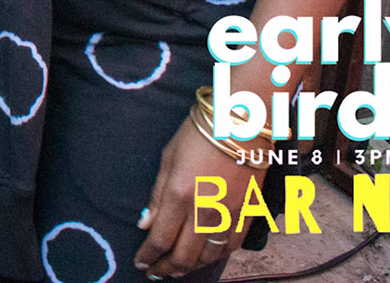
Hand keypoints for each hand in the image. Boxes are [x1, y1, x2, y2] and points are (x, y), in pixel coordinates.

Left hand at [134, 116, 266, 277]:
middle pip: (184, 256)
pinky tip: (205, 256)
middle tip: (156, 272)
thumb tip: (145, 226)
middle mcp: (205, 212)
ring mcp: (229, 216)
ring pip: (208, 257)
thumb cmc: (199, 134)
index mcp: (180, 196)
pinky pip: (231, 247)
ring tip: (177, 268)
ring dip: (190, 267)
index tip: (141, 263)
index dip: (148, 256)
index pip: (160, 240)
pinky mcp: (248, 215)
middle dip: (166, 269)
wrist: (242, 123)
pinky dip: (216, 257)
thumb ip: (157, 197)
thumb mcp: (168, 158)